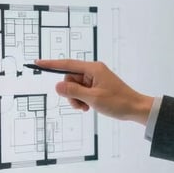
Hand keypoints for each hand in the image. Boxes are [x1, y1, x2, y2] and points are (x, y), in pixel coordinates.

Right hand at [34, 59, 153, 123]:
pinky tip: (88, 107)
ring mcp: (95, 79)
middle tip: (80, 104)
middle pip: (70, 79)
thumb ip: (73, 92)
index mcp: (93, 69)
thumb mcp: (93, 98)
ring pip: (74, 87)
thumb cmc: (118, 102)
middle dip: (70, 93)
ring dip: (76, 99)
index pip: (67, 64)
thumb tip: (57, 86)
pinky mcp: (96, 86)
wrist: (135, 108)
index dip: (51, 64)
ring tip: (86, 107)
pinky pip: (82, 91)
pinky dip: (82, 100)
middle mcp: (93, 71)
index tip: (38, 63)